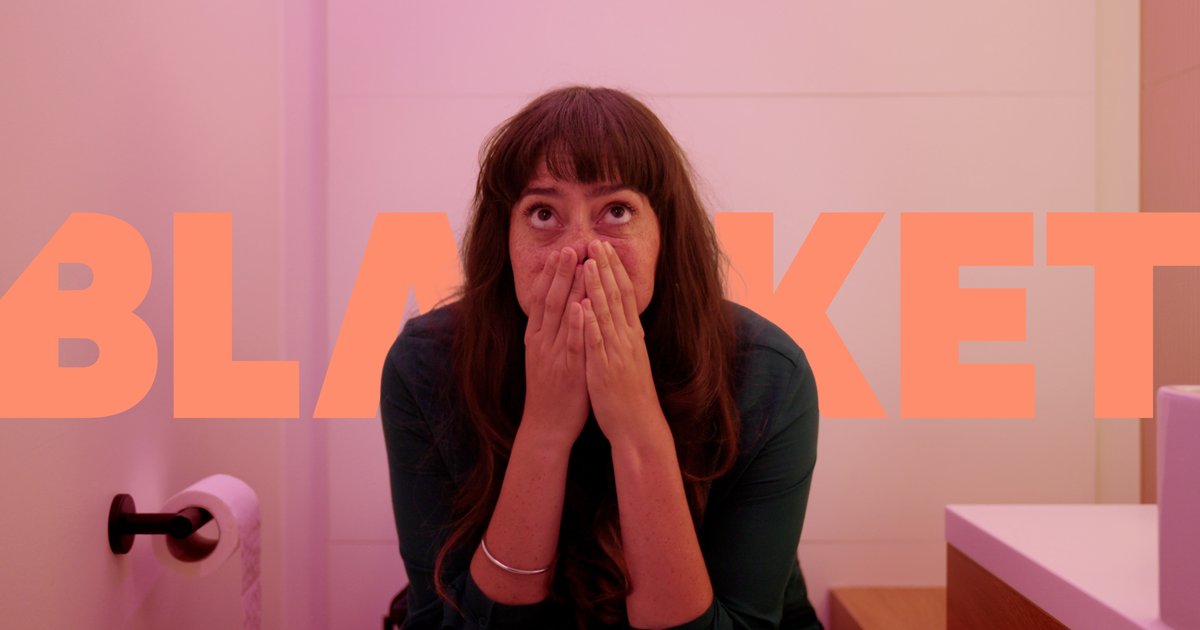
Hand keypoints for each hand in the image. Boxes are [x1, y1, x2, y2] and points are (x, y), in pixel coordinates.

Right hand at [522, 247, 588, 448]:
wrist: (546, 425)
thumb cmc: (550, 391)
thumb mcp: (543, 357)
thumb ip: (549, 333)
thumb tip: (559, 308)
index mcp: (536, 337)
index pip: (542, 298)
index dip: (551, 274)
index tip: (562, 251)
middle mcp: (542, 342)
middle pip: (550, 299)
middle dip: (561, 271)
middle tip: (571, 245)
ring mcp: (554, 354)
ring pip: (560, 315)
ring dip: (569, 287)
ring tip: (578, 262)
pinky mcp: (568, 369)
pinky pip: (571, 342)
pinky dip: (575, 322)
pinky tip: (580, 304)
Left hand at [580, 240, 667, 444]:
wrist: (638, 425)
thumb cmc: (631, 393)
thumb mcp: (631, 358)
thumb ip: (626, 335)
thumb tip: (623, 315)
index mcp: (631, 335)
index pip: (624, 294)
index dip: (614, 269)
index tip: (604, 247)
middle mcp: (626, 339)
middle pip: (617, 296)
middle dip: (605, 268)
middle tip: (596, 242)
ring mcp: (616, 353)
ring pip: (607, 315)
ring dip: (597, 288)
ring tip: (588, 264)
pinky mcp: (605, 370)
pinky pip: (598, 344)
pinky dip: (591, 324)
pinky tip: (583, 307)